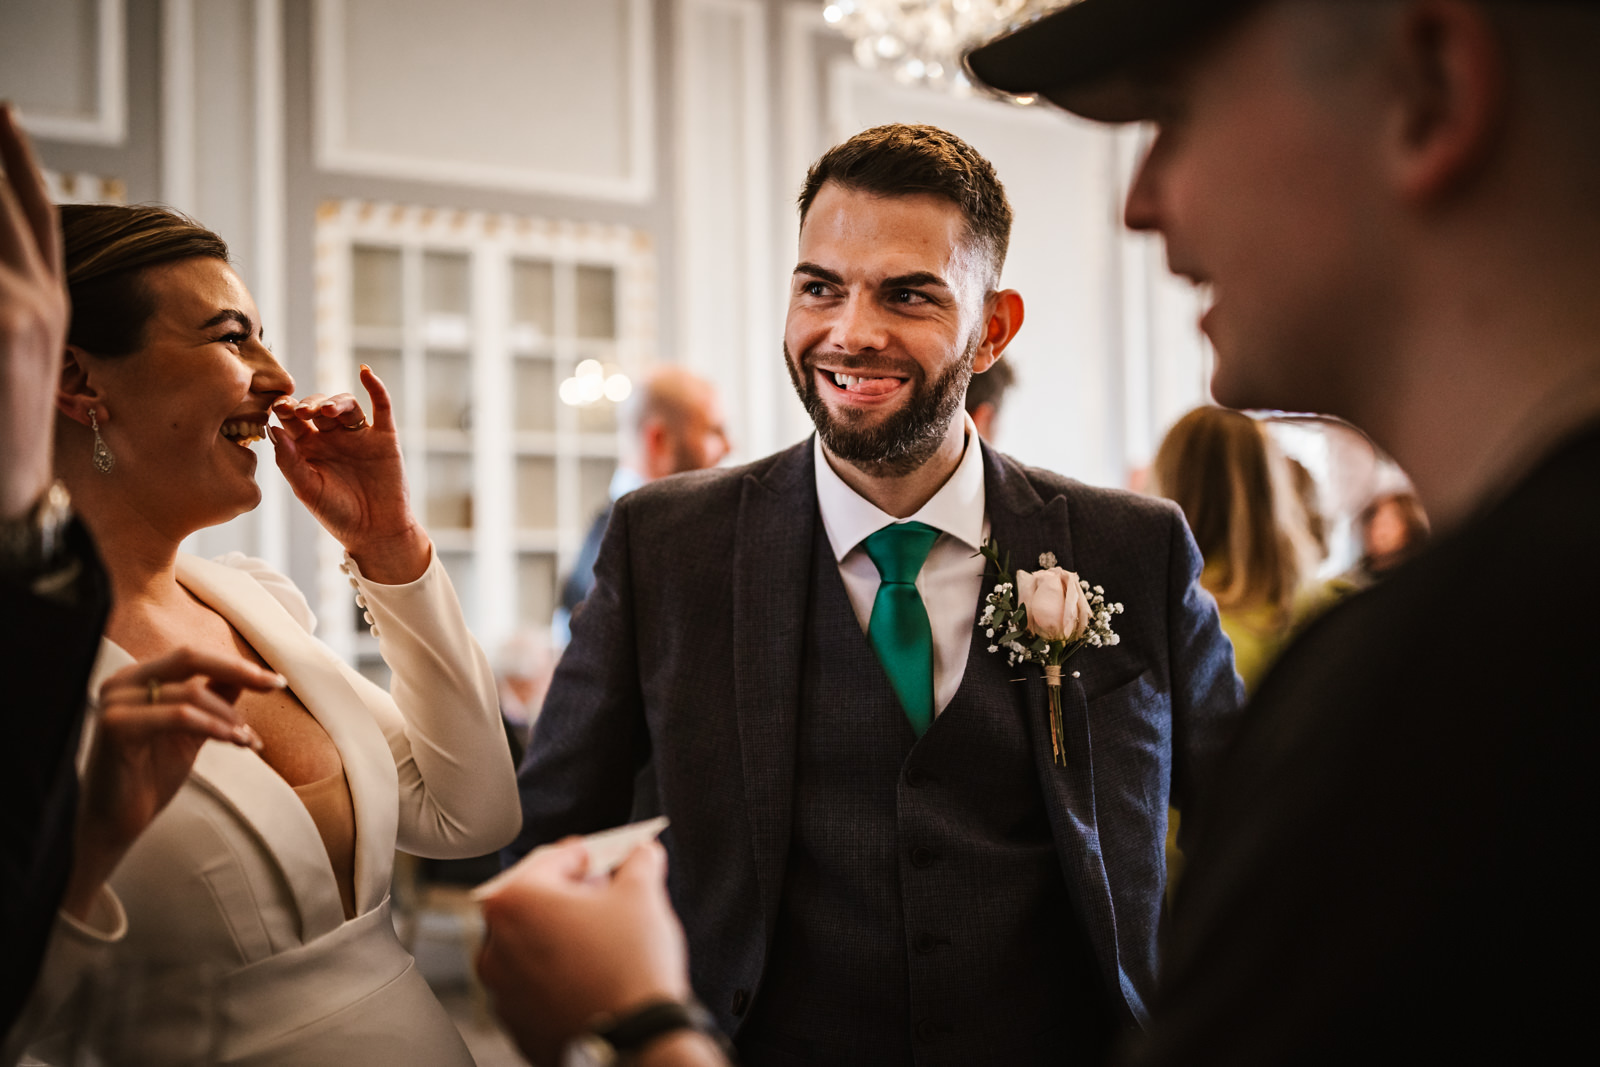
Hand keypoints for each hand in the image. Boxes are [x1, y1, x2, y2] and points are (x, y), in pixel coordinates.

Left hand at [0, 103, 68, 519]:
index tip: (3, 110)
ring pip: (2, 220)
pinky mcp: (2, 322)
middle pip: (11, 200)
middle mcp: (34, 303)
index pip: (32, 213)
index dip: (14, 157)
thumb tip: (15, 295)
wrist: (3, 517)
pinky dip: (2, 205)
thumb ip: (11, 321)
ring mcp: (16, 309)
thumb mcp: (9, 363)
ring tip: (1, 123)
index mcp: (40, 312)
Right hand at [64, 648, 284, 918]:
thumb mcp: (192, 731)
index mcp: (138, 677)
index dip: (236, 665)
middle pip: (190, 657)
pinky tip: (236, 741)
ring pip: (191, 693)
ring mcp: (116, 702)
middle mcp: (123, 682)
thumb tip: (248, 676)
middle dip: (239, 671)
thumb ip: (213, 699)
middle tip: (275, 686)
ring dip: (230, 716)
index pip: (193, 656)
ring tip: (249, 739)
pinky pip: (180, 717)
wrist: (117, 822)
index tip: (275, 680)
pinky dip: (214, 727)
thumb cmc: (151, 775)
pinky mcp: (116, 726)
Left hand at [269, 364, 429, 582]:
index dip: (284, 408)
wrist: (376, 533)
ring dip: (334, 402)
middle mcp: (332, 437)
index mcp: (308, 448)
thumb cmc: (337, 515)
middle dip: (308, 405)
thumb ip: (288, 460)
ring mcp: (359, 435)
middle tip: (302, 413)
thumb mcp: (307, 490)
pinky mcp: (384, 437)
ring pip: (345, 404)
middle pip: (317, 406)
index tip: (277, 407)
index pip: (292, 419)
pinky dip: (376, 388)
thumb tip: (273, 428)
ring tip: (325, 412)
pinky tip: (366, 373)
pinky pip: (381, 406)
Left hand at [476, 841, 691, 1066]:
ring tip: (601, 938)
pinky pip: (535, 984)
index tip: (604, 856)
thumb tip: (641, 853)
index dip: (588, 853)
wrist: (635, 1039)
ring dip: (561, 935)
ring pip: (532, 945)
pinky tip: (592, 973)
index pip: (554, 859)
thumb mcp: (642, 894)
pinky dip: (558, 973)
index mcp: (515, 901)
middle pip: (535, 902)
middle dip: (570, 895)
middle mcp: (496, 944)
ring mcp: (502, 990)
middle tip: (605, 895)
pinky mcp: (517, 1023)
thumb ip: (638, 861)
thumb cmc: (629, 966)